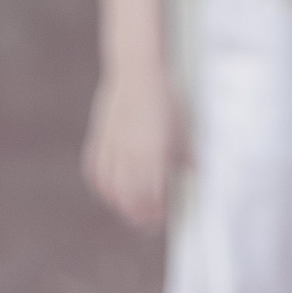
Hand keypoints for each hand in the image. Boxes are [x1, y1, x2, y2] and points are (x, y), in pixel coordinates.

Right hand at [83, 60, 184, 229]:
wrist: (138, 71)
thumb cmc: (166, 98)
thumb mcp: (183, 127)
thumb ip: (185, 155)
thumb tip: (194, 173)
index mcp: (153, 154)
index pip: (152, 197)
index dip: (157, 212)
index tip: (163, 218)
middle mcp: (130, 156)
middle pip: (130, 200)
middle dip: (140, 215)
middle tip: (149, 222)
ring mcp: (112, 149)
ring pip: (111, 191)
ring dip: (121, 205)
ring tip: (132, 211)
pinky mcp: (99, 141)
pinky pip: (97, 174)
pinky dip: (103, 188)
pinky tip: (110, 192)